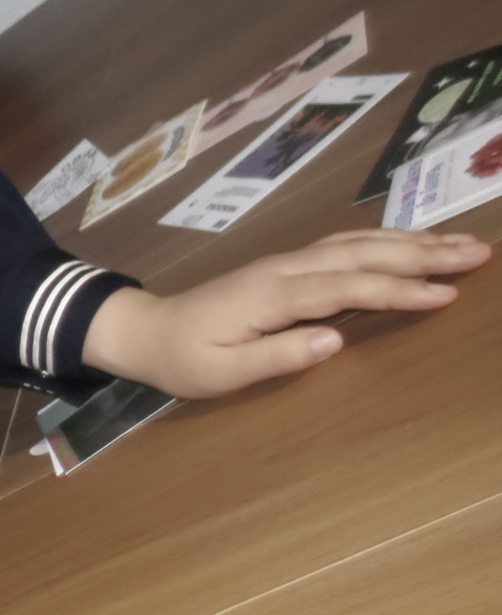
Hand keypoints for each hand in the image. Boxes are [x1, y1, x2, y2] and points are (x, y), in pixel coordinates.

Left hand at [82, 229, 489, 397]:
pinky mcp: (286, 267)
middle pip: (363, 255)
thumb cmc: (183, 358)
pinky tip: (409, 243)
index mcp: (274, 295)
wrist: (145, 330)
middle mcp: (285, 270)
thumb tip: (335, 340)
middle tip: (480, 252)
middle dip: (423, 253)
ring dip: (410, 242)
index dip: (399, 291)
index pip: (349, 289)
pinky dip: (383, 242)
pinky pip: (344, 247)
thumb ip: (278, 355)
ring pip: (357, 244)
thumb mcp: (222, 372)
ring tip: (461, 243)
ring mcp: (286, 263)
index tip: (447, 294)